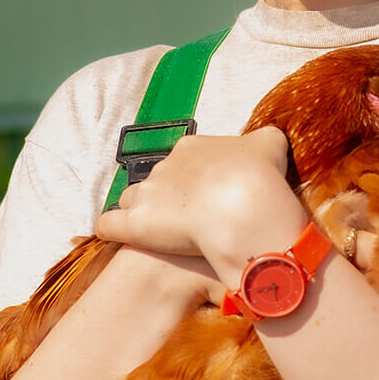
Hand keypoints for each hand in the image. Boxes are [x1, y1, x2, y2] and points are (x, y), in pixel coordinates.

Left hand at [95, 127, 307, 270]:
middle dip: (171, 197)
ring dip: (142, 212)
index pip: (184, 160)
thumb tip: (265, 141)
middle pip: (159, 180)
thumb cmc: (259, 175)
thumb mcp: (269, 145)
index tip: (211, 195)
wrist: (245, 206)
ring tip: (159, 233)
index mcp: (192, 148)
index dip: (196, 179)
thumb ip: (264, 140)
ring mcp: (147, 194)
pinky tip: (122, 239)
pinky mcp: (135, 224)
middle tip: (193, 218)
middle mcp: (164, 166)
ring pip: (132, 199)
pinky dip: (112, 230)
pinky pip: (108, 225)